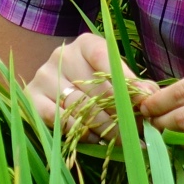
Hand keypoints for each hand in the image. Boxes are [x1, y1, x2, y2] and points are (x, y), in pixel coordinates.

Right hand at [24, 32, 153, 141]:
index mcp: (85, 44)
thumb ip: (133, 84)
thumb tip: (151, 96)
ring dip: (104, 127)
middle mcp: (62, 56)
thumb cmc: (92, 81)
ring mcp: (44, 77)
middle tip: (137, 132)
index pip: (105, 58)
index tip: (144, 101)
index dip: (126, 80)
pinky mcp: (32, 99)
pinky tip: (93, 138)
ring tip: (120, 139)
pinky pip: (60, 119)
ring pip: (80, 107)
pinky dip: (80, 132)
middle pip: (96, 88)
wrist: (53, 88)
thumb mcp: (113, 76)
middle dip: (120, 113)